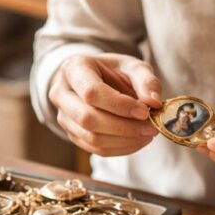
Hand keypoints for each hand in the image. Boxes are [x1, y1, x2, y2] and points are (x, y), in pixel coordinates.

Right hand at [48, 53, 162, 155]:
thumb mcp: (132, 66)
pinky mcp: (71, 134)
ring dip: (124, 140)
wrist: (96, 80)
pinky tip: (138, 140)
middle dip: (123, 127)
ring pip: (91, 138)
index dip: (119, 105)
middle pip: (87, 118)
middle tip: (151, 127)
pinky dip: (120, 148)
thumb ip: (146, 80)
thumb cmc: (114, 71)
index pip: (91, 92)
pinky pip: (95, 149)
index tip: (144, 111)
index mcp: (73, 69)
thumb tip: (154, 102)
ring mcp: (63, 116)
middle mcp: (61, 93)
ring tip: (147, 133)